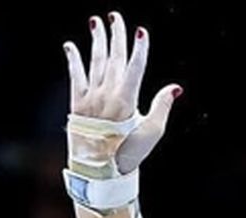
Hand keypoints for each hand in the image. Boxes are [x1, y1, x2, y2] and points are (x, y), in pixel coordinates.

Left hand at [63, 11, 180, 175]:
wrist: (99, 172)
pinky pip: (75, 76)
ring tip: (96, 23)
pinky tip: (70, 46)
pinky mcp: (76, 104)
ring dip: (96, 41)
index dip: (139, 48)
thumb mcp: (151, 132)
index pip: (135, 67)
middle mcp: (107, 95)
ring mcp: (90, 98)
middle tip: (115, 16)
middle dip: (116, 35)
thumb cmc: (128, 154)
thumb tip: (175, 87)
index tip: (141, 31)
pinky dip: (73, 60)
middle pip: (113, 58)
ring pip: (94, 62)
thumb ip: (162, 106)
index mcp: (126, 100)